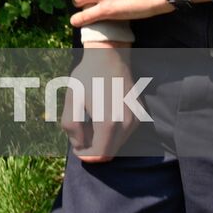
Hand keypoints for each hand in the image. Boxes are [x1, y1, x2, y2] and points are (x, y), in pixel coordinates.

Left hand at [60, 44, 142, 162]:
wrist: (110, 55)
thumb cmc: (87, 76)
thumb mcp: (72, 100)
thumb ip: (72, 127)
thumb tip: (80, 147)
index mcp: (109, 123)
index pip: (98, 156)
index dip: (84, 154)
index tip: (76, 142)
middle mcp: (127, 125)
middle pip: (108, 153)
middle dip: (92, 146)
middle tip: (81, 126)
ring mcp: (136, 120)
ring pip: (117, 145)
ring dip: (102, 139)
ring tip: (91, 117)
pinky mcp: (140, 115)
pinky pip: (124, 134)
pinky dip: (112, 132)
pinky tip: (103, 113)